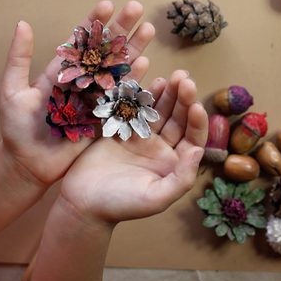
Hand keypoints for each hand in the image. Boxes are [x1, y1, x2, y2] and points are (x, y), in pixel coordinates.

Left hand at [0, 0, 154, 186]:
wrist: (27, 164)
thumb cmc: (16, 128)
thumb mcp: (12, 90)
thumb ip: (19, 58)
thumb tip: (23, 23)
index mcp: (62, 71)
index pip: (82, 41)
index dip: (94, 23)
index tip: (107, 4)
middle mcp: (82, 81)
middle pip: (105, 50)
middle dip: (121, 29)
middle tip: (137, 7)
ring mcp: (96, 98)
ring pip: (118, 69)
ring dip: (134, 48)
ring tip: (149, 28)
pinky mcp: (104, 118)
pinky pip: (122, 96)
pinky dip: (135, 80)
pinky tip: (146, 62)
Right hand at [58, 70, 207, 223]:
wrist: (82, 203)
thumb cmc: (120, 205)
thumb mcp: (156, 198)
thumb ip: (181, 178)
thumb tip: (199, 150)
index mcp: (173, 164)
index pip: (193, 138)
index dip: (196, 120)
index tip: (194, 104)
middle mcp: (160, 148)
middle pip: (177, 118)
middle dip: (183, 98)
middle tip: (184, 78)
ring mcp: (140, 136)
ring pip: (158, 109)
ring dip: (166, 92)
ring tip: (172, 76)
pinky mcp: (119, 128)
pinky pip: (134, 107)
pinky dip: (141, 95)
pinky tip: (148, 81)